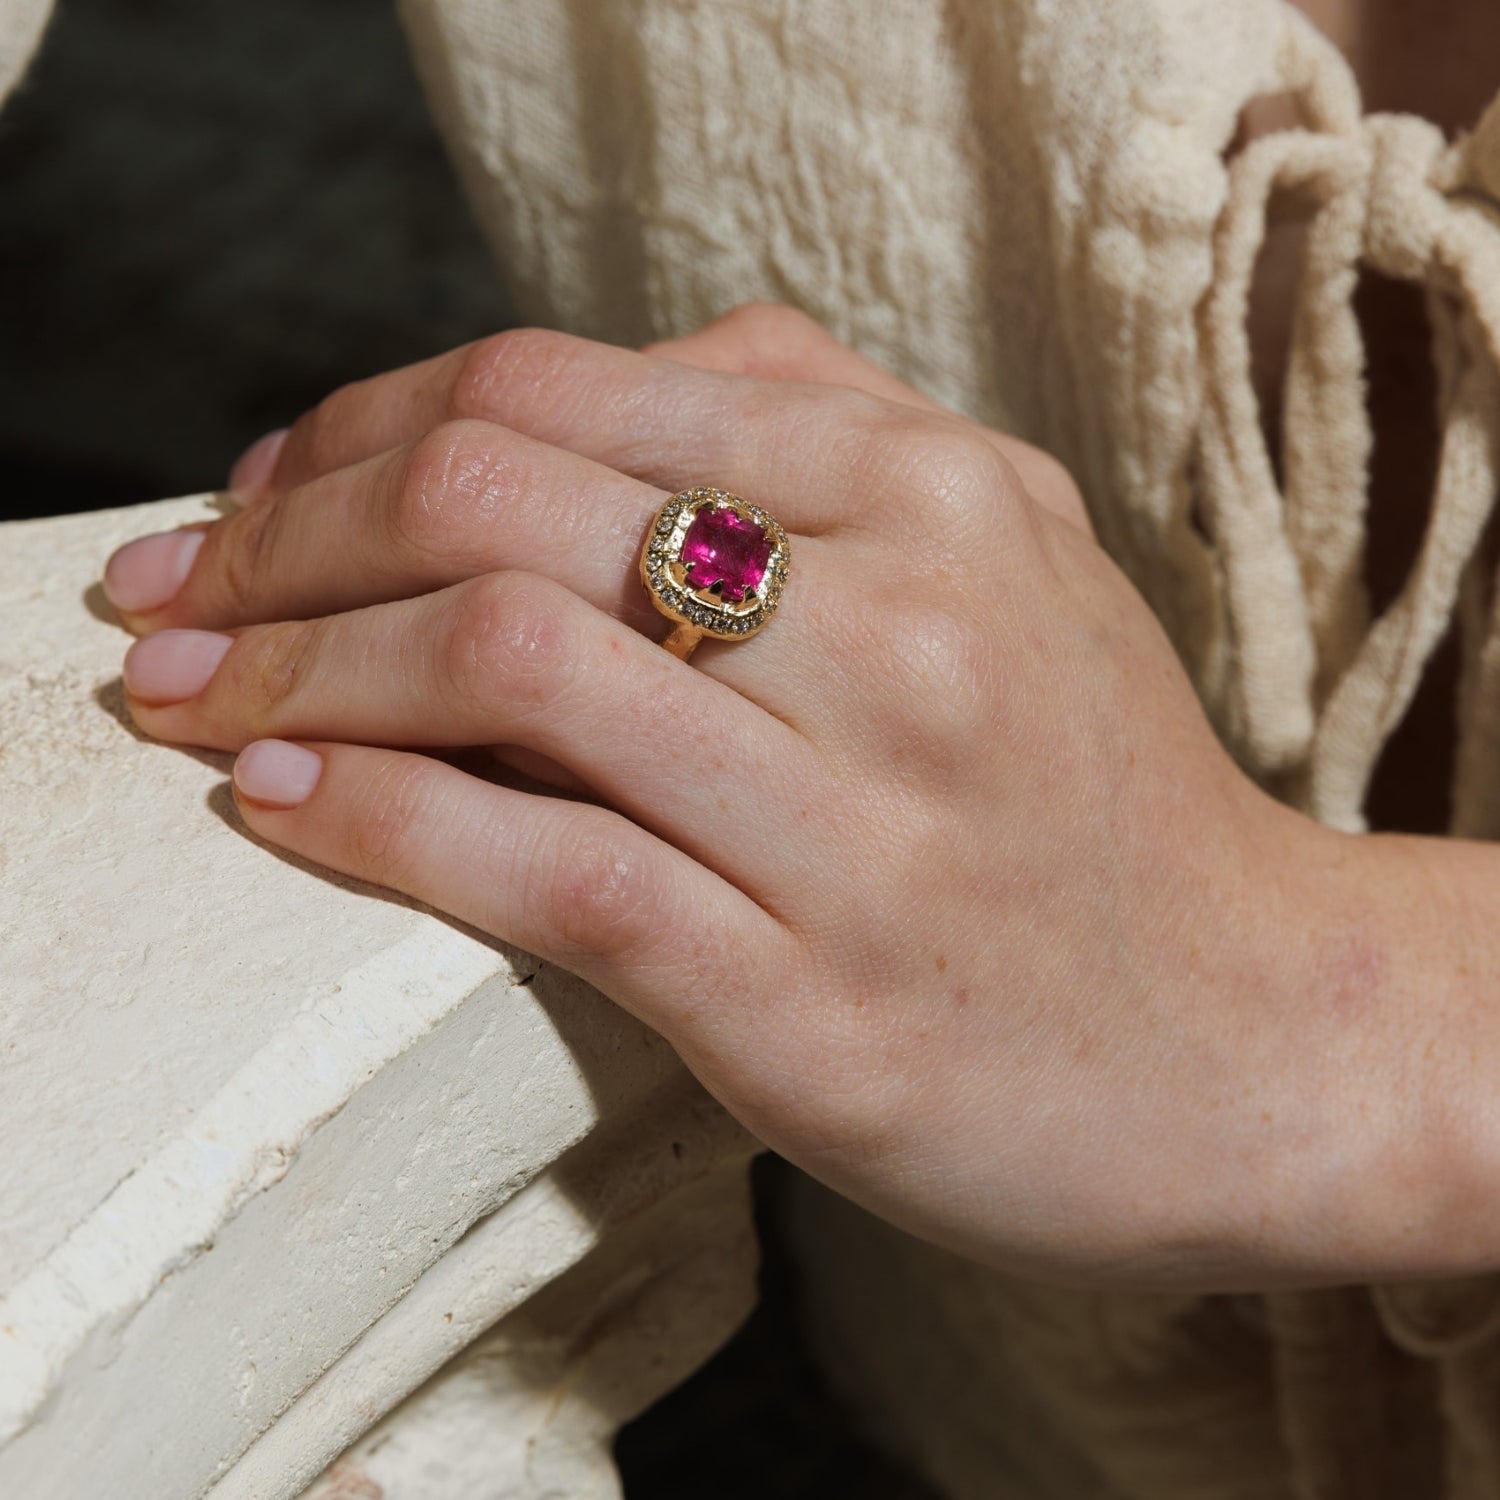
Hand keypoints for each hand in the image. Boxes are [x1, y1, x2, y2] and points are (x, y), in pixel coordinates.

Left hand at [103, 304, 1440, 1290]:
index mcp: (942, 490)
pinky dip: (376, 823)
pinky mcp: (821, 1009)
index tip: (255, 496)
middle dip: (279, 538)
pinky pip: (550, 877)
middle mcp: (911, 627)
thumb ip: (817, 440)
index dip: (356, 427)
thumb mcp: (1012, 558)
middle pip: (501, 504)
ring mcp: (867, 825)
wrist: (1259, 1036)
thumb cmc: (1099, 801)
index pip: (563, 389)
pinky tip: (277, 800)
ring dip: (287, 671)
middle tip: (164, 593)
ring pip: (505, 673)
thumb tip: (554, 402)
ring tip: (176, 697)